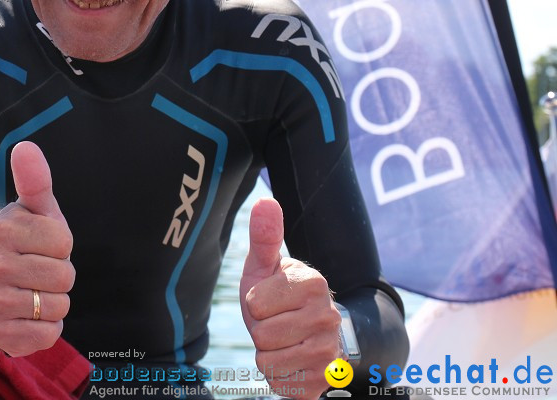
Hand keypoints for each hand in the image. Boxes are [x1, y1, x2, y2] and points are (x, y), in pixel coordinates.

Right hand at [0, 141, 74, 355]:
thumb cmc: (25, 243)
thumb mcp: (34, 210)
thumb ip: (35, 180)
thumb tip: (26, 146)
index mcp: (2, 229)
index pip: (63, 240)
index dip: (61, 244)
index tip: (42, 244)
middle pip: (64, 275)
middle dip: (60, 275)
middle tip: (39, 271)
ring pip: (58, 306)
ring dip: (55, 302)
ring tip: (34, 291)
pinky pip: (48, 333)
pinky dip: (47, 328)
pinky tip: (29, 315)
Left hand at [239, 198, 341, 399]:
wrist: (309, 333)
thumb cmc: (278, 295)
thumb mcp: (265, 265)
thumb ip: (264, 236)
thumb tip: (265, 202)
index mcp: (312, 283)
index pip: (255, 304)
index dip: (255, 304)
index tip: (271, 300)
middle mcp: (327, 316)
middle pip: (262, 334)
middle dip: (260, 330)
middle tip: (276, 322)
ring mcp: (329, 351)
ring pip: (268, 361)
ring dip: (268, 353)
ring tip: (283, 340)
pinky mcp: (324, 380)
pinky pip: (280, 383)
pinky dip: (278, 375)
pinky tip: (291, 360)